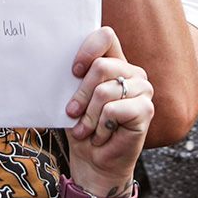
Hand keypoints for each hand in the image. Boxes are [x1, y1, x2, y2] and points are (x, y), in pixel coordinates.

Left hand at [63, 26, 152, 196]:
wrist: (95, 162)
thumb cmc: (82, 128)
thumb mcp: (73, 98)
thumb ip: (73, 78)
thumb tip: (51, 61)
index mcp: (114, 63)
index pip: (106, 36)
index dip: (88, 49)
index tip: (74, 71)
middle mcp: (132, 72)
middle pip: (101, 66)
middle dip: (81, 93)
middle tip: (73, 112)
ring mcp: (143, 89)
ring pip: (104, 91)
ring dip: (89, 116)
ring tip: (86, 130)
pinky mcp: (146, 109)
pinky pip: (114, 109)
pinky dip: (101, 127)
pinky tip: (102, 136)